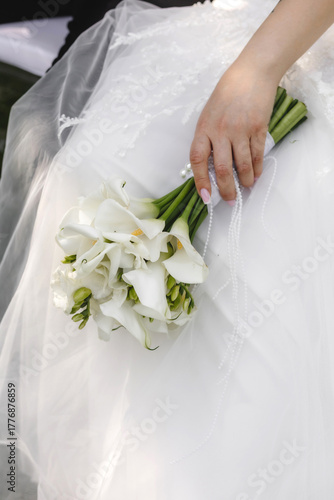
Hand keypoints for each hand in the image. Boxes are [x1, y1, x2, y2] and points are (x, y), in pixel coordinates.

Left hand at [190, 63, 277, 204]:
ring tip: (245, 189)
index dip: (200, 181)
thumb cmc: (227, 93)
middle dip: (226, 190)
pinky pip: (257, 155)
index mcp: (204, 128)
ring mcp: (241, 130)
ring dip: (244, 181)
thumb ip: (208, 138)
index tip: (205, 197)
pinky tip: (256, 176)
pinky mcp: (258, 128)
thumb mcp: (209, 114)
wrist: (252, 73)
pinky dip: (257, 169)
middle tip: (230, 201)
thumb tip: (211, 166)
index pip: (198, 160)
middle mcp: (221, 131)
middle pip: (222, 169)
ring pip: (242, 165)